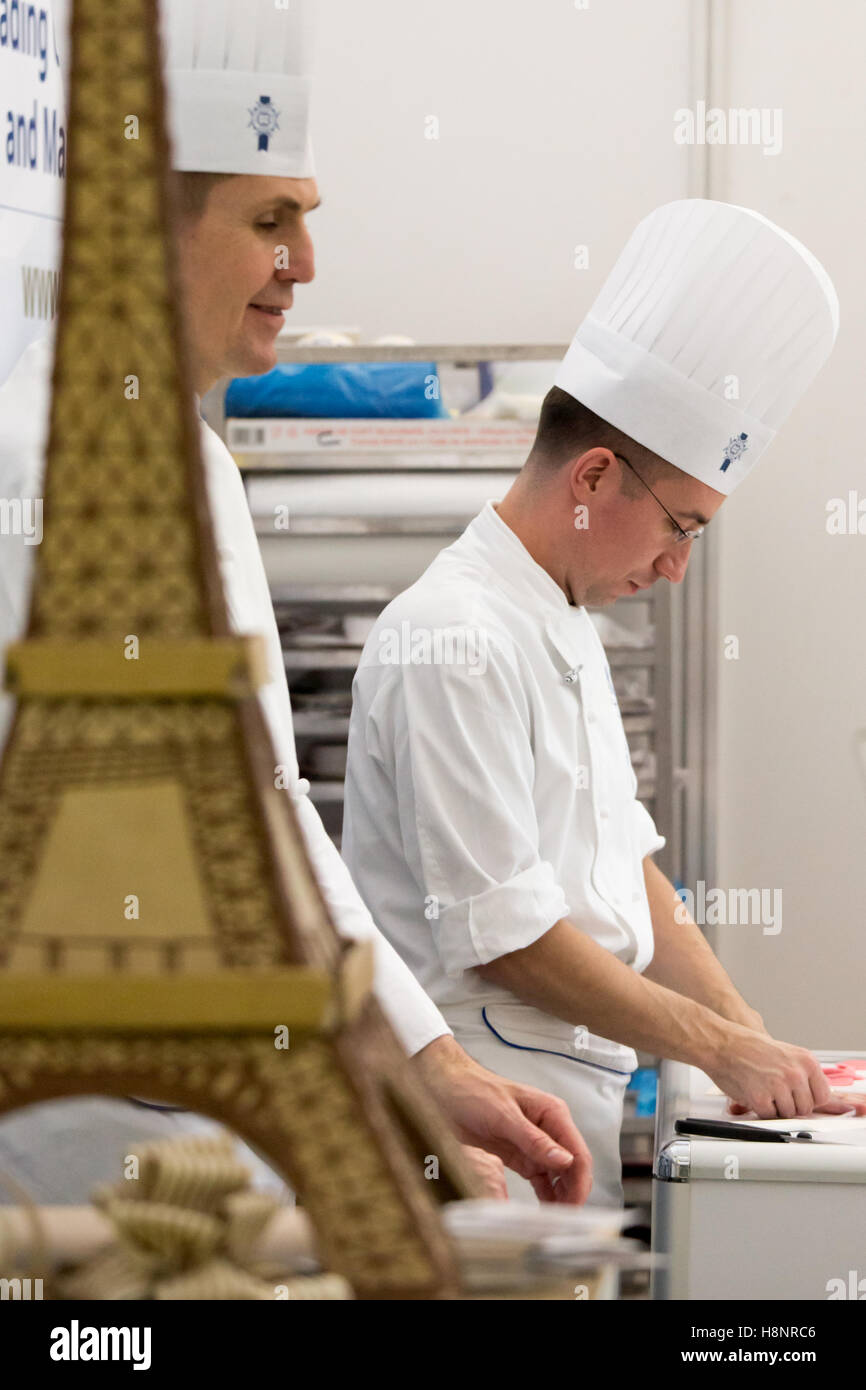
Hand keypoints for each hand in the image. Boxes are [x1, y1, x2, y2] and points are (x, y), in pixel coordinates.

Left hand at [413, 1035, 592, 1203]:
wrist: (444, 1089)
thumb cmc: (472, 1090)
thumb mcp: (503, 1115)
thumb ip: (534, 1139)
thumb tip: (565, 1160)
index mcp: (552, 1113)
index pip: (578, 1153)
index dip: (580, 1182)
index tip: (574, 1206)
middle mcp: (548, 1129)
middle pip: (573, 1168)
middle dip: (573, 1194)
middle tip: (563, 1219)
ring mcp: (535, 1145)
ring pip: (560, 1177)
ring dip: (561, 1198)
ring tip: (553, 1219)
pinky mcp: (521, 1157)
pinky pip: (541, 1180)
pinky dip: (546, 1196)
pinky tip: (544, 1210)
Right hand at [709, 1025, 865, 1118]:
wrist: (721, 1043)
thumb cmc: (749, 1048)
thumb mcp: (785, 1054)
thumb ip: (803, 1075)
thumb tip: (817, 1099)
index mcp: (806, 1061)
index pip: (823, 1096)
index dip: (808, 1100)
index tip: (799, 1098)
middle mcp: (796, 1073)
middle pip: (806, 1109)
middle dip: (791, 1106)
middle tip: (775, 1093)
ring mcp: (780, 1086)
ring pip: (789, 1115)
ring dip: (775, 1109)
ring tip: (763, 1090)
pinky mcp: (762, 1098)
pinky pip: (770, 1117)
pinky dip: (761, 1110)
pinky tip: (754, 1093)